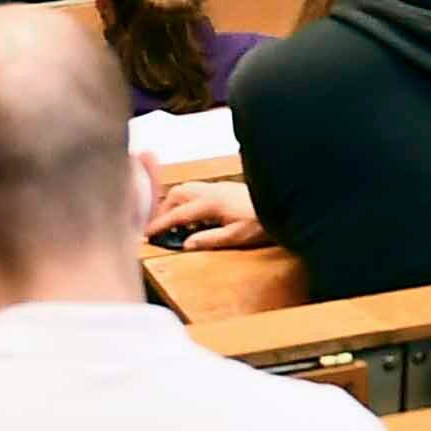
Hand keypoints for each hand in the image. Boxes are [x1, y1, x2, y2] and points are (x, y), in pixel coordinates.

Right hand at [149, 176, 265, 248]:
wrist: (283, 203)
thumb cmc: (261, 221)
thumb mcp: (236, 237)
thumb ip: (209, 239)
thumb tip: (186, 244)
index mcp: (210, 203)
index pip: (178, 214)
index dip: (160, 224)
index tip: (147, 232)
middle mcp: (210, 191)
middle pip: (177, 194)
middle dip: (163, 209)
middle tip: (159, 226)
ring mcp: (217, 186)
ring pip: (186, 188)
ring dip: (174, 201)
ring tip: (173, 220)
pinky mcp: (224, 187)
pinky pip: (196, 188)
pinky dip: (187, 198)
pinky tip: (193, 214)